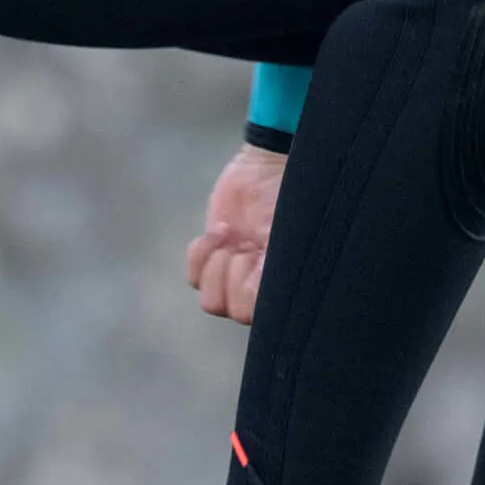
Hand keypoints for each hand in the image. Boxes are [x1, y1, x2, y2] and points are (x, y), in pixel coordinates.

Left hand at [185, 142, 284, 324]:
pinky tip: (221, 230)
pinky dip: (202, 252)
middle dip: (234, 274)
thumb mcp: (290, 229)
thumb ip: (278, 264)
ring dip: (216, 266)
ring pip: (210, 301)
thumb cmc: (288, 197)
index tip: (260, 256)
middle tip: (246, 245)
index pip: (260, 317)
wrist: (267, 167)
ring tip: (231, 236)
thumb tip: (261, 291)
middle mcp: (259, 289)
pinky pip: (194, 277)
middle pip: (232, 311)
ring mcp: (234, 276)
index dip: (252, 289)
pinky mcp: (211, 260)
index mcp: (285, 286)